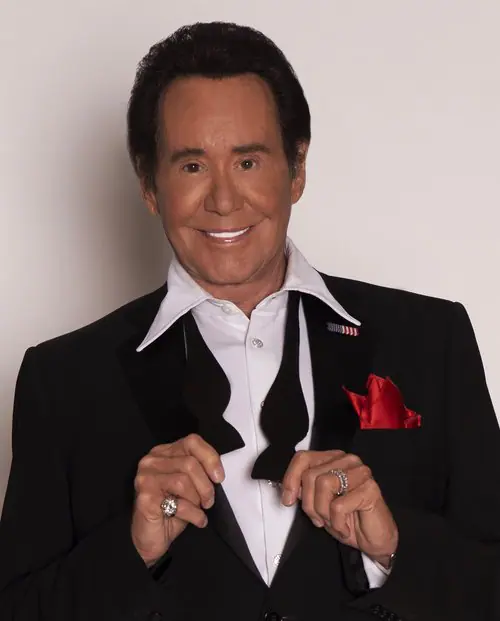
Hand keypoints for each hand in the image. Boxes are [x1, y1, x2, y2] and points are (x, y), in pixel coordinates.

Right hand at [131, 433, 223, 565]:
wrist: (151, 538)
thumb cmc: (172, 509)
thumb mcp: (190, 484)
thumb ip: (199, 470)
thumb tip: (217, 472)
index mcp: (164, 452)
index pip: (192, 442)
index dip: (210, 458)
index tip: (219, 477)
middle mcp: (152, 461)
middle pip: (190, 463)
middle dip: (206, 486)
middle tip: (209, 501)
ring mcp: (146, 478)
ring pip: (184, 481)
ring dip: (198, 500)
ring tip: (199, 510)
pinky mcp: (146, 498)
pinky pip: (179, 503)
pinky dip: (194, 514)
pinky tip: (196, 520)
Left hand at [281, 450, 397, 563]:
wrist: (374, 540)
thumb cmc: (347, 519)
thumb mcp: (318, 503)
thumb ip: (305, 490)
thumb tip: (289, 489)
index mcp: (333, 459)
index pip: (303, 458)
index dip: (291, 478)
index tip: (288, 500)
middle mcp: (347, 460)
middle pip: (310, 475)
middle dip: (309, 504)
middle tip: (320, 519)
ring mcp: (360, 472)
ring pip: (324, 484)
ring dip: (323, 512)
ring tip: (333, 522)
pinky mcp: (370, 489)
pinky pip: (338, 505)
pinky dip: (337, 523)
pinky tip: (345, 528)